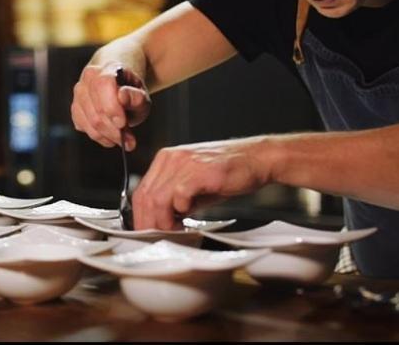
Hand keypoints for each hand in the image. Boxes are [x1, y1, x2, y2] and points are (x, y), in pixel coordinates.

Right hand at [70, 62, 150, 150]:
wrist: (118, 82)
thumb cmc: (130, 90)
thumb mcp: (142, 93)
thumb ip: (136, 96)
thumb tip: (122, 96)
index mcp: (106, 68)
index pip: (103, 85)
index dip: (112, 107)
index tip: (123, 124)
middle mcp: (88, 78)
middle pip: (96, 110)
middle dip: (113, 129)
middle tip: (129, 140)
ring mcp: (79, 93)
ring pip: (89, 121)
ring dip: (108, 135)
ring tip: (123, 140)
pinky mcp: (75, 108)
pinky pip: (83, 127)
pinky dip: (99, 137)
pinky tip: (111, 136)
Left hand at [132, 137, 275, 229]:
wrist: (257, 159)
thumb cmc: (228, 173)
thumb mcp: (194, 187)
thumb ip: (176, 201)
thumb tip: (161, 223)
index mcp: (166, 160)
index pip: (141, 191)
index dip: (141, 216)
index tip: (146, 233)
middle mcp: (171, 158)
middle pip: (145, 196)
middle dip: (148, 223)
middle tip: (157, 238)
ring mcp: (184, 163)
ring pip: (158, 198)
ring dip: (163, 221)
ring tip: (173, 232)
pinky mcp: (200, 170)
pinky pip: (179, 195)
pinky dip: (180, 211)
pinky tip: (188, 218)